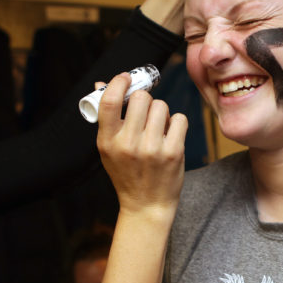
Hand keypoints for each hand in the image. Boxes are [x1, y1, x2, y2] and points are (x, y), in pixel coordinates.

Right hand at [95, 74, 187, 216]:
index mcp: (107, 141)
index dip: (118, 82)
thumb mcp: (108, 149)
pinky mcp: (173, 152)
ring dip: (162, 112)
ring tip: (158, 128)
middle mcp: (128, 144)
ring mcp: (152, 149)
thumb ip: (107, 118)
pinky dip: (177, 123)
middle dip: (145, 100)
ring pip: (162, 106)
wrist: (146, 205)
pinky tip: (170, 135)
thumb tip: (102, 83)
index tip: (126, 77)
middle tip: (145, 112)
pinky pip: (180, 118)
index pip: (109, 101)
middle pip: (141, 98)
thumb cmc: (127, 173)